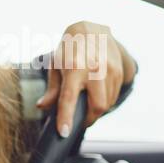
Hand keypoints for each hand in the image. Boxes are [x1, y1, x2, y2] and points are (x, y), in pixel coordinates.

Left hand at [36, 21, 135, 135]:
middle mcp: (95, 69)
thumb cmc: (68, 50)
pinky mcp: (120, 71)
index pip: (69, 99)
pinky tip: (96, 94)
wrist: (91, 29)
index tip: (64, 133)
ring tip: (85, 104)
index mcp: (74, 68)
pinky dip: (105, 101)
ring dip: (96, 111)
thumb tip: (43, 107)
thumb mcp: (55, 66)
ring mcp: (111, 70)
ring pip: (107, 103)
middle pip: (97, 107)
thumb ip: (52, 89)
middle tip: (78, 122)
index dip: (66, 118)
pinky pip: (114, 96)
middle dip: (88, 120)